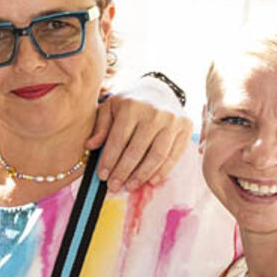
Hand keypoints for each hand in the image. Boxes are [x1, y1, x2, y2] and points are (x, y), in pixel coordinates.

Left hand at [86, 76, 190, 191]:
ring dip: (141, 175)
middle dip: (123, 172)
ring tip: (129, 186)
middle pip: (137, 151)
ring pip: (156, 156)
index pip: (118, 140)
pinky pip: (174, 155)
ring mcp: (173, 121)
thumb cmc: (129, 103)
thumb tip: (90, 146)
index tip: (102, 176)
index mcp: (132, 106)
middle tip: (114, 186)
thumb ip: (100, 126)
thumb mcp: (110, 108)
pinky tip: (150, 181)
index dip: (109, 161)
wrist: (158, 90)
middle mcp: (155, 113)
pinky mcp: (186, 128)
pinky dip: (162, 171)